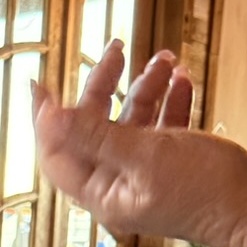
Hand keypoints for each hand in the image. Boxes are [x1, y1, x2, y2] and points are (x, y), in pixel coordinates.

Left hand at [32, 41, 193, 240]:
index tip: (43, 85)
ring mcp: (144, 176)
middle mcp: (118, 186)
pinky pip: (160, 129)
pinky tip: (181, 83)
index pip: (57, 156)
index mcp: (102, 193)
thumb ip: (95, 138)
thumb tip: (50, 121)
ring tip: (164, 63)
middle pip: (94, 130)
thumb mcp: (144, 156)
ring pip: (131, 123)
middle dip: (103, 88)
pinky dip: (168, 103)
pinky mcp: (170, 167)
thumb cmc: (203, 192)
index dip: (47, 119)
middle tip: (115, 53)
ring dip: (145, 89)